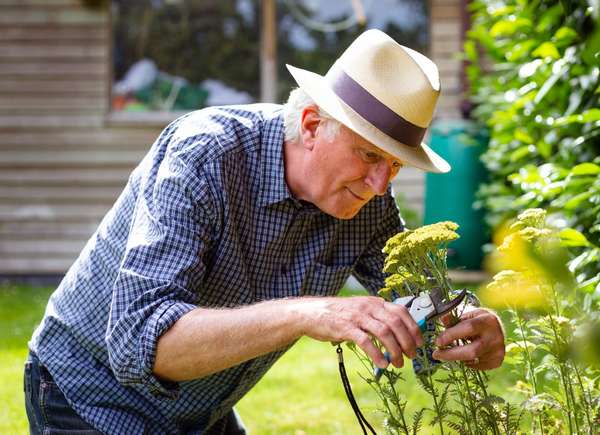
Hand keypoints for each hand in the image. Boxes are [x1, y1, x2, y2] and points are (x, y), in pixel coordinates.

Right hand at [297, 296, 423, 368]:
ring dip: (395, 350)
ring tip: (398, 363)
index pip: (401, 311)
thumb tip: (398, 333)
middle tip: (411, 356)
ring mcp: (357, 317)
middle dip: (407, 341)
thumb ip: (377, 317)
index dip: (413, 327)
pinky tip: (382, 364)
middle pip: (396, 323)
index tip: (419, 342)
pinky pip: (366, 341)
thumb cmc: (338, 314)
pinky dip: (377, 354)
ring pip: (384, 332)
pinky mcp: (345, 328)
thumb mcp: (360, 310)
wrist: (312, 313)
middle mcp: (368, 307)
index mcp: (374, 302)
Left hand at [432, 308, 504, 369]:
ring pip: (472, 360)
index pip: (469, 328)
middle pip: (472, 351)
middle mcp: (496, 336)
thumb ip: (454, 319)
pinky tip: (464, 356)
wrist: (496, 328)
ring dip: (457, 357)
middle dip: (451, 354)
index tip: (437, 342)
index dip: (451, 335)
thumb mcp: (467, 315)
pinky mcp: (498, 361)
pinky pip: (477, 366)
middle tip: (436, 354)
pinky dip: (467, 362)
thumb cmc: (478, 320)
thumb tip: (441, 317)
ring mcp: (498, 350)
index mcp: (488, 320)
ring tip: (450, 352)